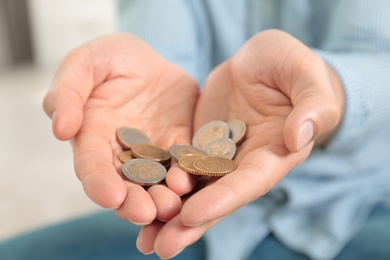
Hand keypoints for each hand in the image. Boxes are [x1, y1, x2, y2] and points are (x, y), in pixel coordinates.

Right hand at [43, 33, 198, 223]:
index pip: (92, 166)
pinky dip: (188, 174)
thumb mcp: (85, 63)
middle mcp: (122, 153)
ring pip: (156, 183)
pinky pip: (185, 162)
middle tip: (145, 213)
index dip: (98, 183)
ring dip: (163, 198)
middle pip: (125, 185)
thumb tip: (60, 129)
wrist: (149, 57)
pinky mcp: (179, 144)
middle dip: (133, 203)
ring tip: (171, 206)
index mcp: (93, 136)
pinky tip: (193, 181)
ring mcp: (153, 152)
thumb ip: (68, 92)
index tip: (110, 197)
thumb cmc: (111, 58)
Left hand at [137, 29, 344, 257]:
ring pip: (194, 189)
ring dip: (170, 215)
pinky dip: (162, 184)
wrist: (263, 62)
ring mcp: (220, 154)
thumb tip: (298, 137)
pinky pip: (179, 166)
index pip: (249, 182)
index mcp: (276, 153)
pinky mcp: (199, 143)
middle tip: (160, 248)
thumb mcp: (306, 76)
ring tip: (143, 240)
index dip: (223, 199)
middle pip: (218, 197)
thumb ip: (312, 106)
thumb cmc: (292, 66)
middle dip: (190, 224)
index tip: (191, 216)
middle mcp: (245, 163)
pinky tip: (137, 198)